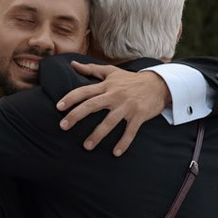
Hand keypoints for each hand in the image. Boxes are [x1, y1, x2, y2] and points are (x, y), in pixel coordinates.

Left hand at [56, 61, 170, 154]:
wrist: (158, 84)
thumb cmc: (131, 79)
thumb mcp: (111, 72)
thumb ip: (91, 69)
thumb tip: (72, 64)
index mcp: (106, 86)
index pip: (85, 91)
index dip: (71, 98)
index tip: (59, 107)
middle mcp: (115, 95)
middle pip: (92, 105)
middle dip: (76, 116)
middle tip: (63, 126)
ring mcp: (127, 106)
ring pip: (109, 122)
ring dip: (97, 135)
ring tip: (86, 146)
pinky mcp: (139, 115)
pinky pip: (130, 131)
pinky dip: (123, 142)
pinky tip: (116, 153)